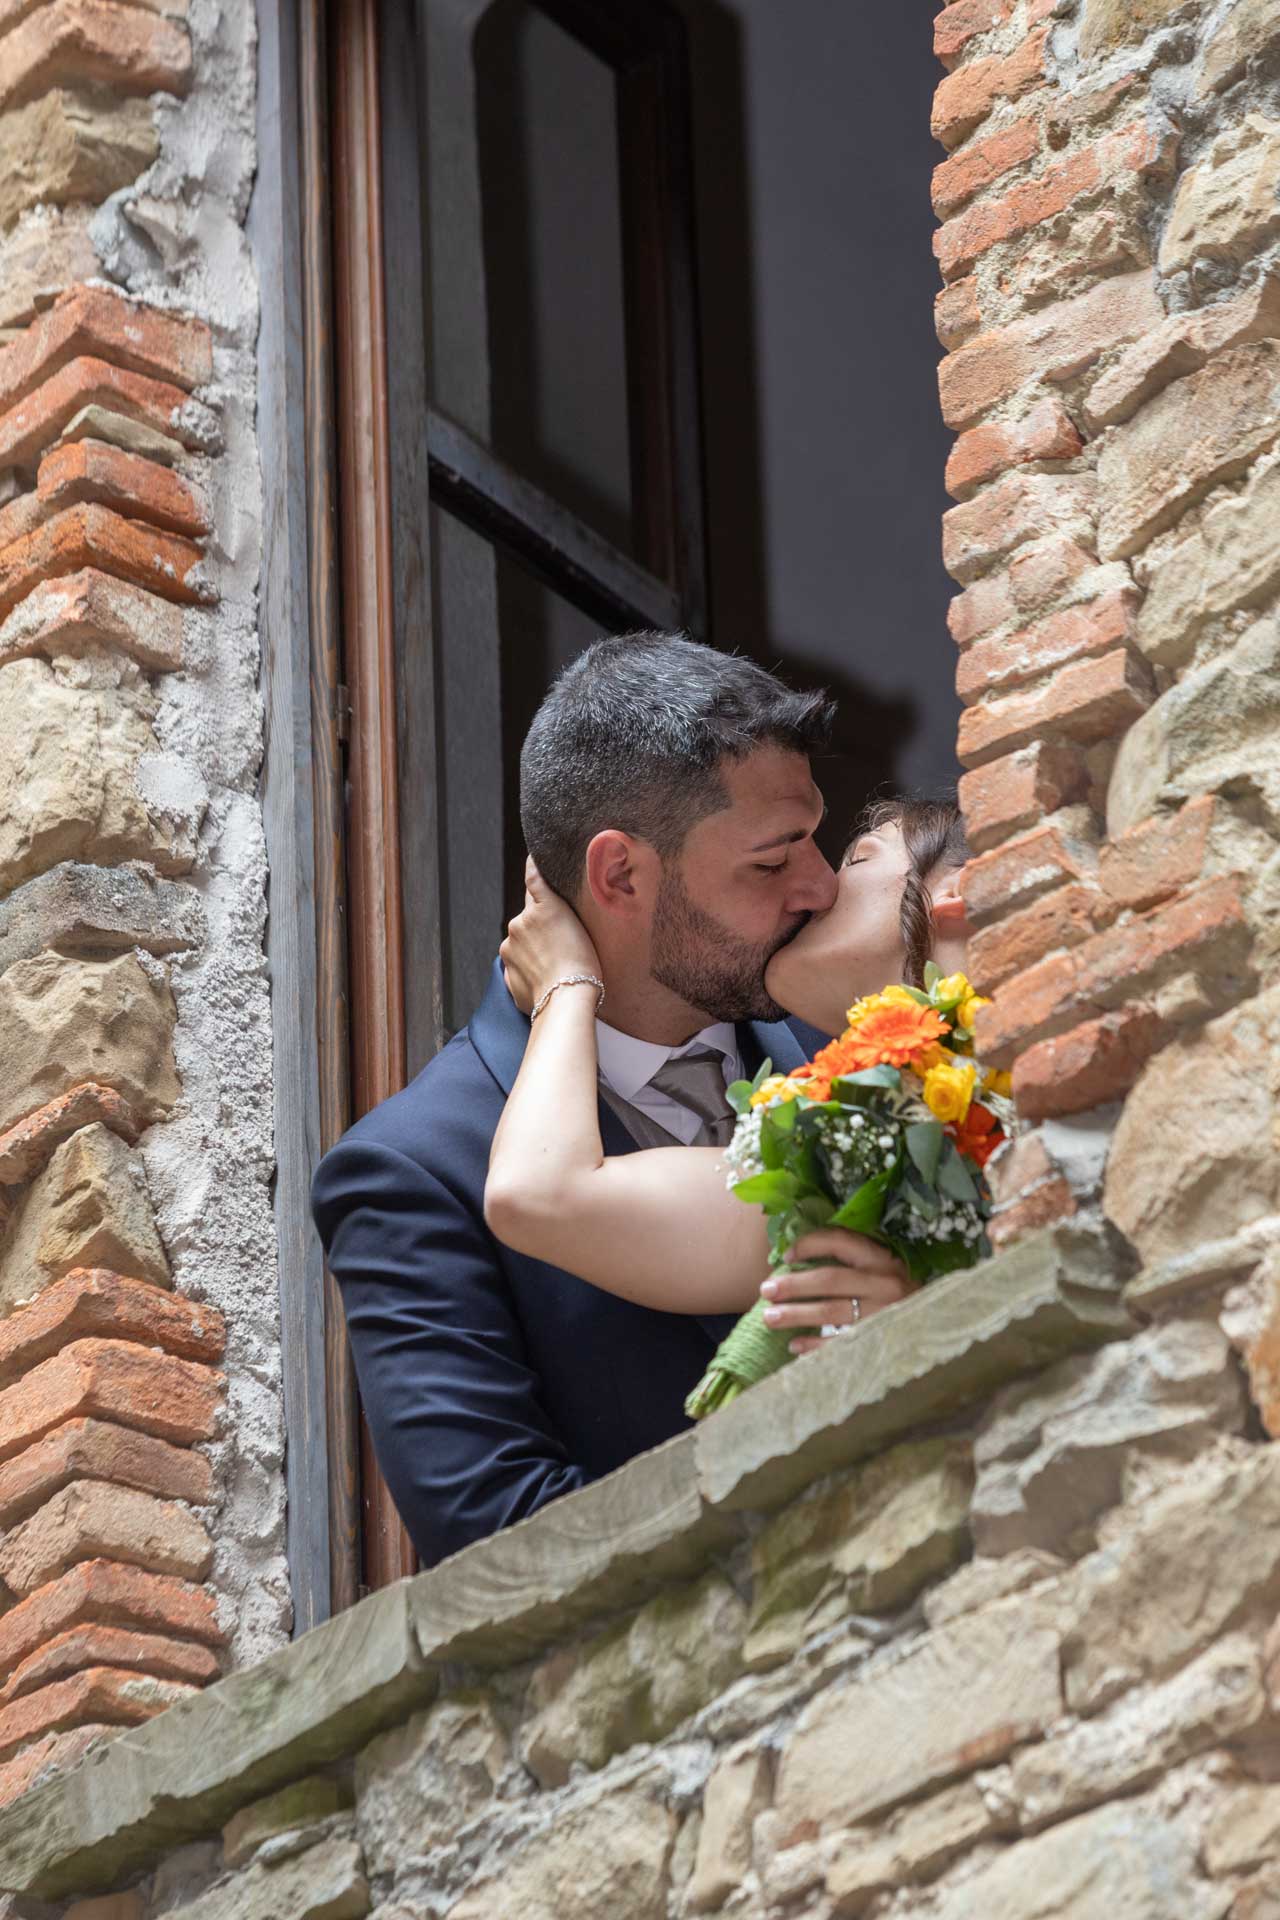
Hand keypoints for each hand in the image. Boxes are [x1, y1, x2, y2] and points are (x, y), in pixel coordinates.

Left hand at [501, 857, 601, 1014]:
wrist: (567, 1000)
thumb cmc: (583, 961)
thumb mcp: (574, 917)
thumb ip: (546, 891)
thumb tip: (532, 865)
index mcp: (535, 909)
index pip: (534, 884)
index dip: (538, 877)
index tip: (534, 861)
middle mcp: (516, 927)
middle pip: (530, 921)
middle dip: (542, 927)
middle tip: (566, 941)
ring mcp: (509, 953)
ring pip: (523, 946)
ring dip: (536, 951)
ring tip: (559, 964)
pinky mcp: (509, 977)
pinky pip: (521, 970)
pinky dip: (532, 972)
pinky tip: (550, 979)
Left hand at [759, 1229, 914, 1355]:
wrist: (940, 1328)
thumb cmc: (900, 1296)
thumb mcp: (884, 1270)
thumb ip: (853, 1262)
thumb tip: (797, 1259)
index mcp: (882, 1259)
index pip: (841, 1241)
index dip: (810, 1244)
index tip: (786, 1254)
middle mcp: (885, 1284)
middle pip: (829, 1280)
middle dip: (793, 1285)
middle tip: (765, 1290)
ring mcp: (883, 1315)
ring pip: (830, 1312)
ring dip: (795, 1315)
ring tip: (769, 1317)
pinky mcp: (880, 1342)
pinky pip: (839, 1344)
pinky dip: (813, 1347)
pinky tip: (794, 1346)